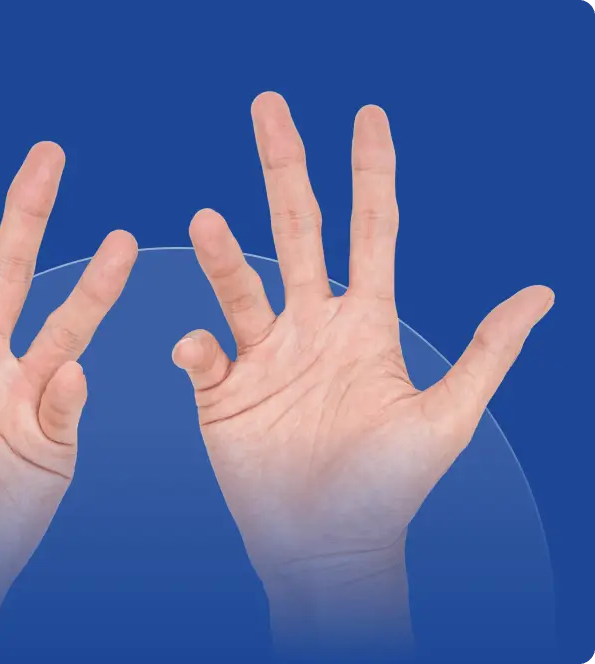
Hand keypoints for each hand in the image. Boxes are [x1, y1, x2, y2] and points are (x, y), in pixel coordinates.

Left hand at [0, 143, 137, 656]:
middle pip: (7, 271)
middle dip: (24, 212)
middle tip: (48, 156)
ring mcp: (19, 395)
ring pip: (62, 325)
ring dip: (92, 286)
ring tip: (120, 243)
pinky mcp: (51, 435)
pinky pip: (66, 401)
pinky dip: (67, 388)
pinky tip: (64, 377)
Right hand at [172, 93, 552, 657]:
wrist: (328, 548)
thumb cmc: (391, 490)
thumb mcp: (447, 420)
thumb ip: (485, 354)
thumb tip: (541, 292)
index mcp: (364, 324)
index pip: (369, 229)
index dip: (370, 172)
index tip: (366, 115)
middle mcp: (311, 326)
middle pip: (296, 230)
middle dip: (285, 168)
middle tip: (268, 107)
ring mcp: (263, 356)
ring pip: (240, 286)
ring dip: (224, 254)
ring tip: (206, 220)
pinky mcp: (222, 392)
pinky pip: (205, 354)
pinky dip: (199, 347)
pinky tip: (199, 353)